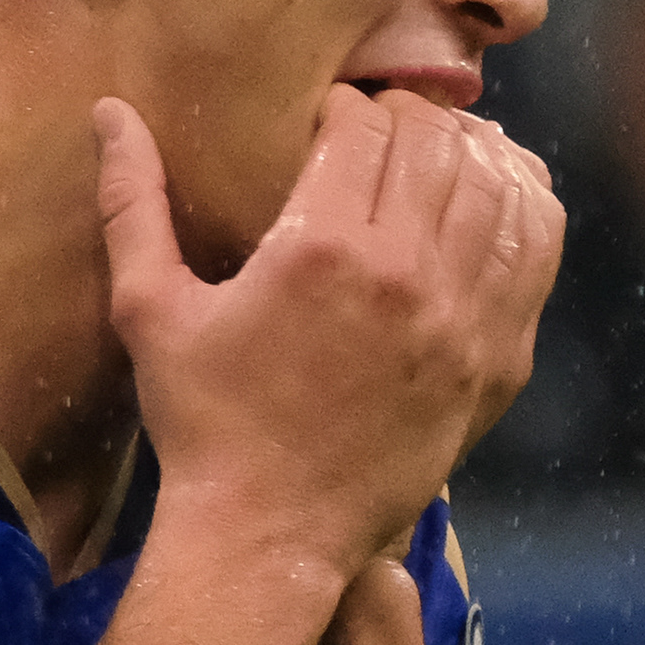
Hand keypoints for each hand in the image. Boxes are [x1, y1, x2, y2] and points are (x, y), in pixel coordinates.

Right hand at [96, 87, 558, 577]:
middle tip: (383, 137)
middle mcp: (405, 274)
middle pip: (437, 146)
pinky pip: (535, 254)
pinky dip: (525, 210)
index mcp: (322, 248)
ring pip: (497, 188)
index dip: (347, 109)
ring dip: (471, 157)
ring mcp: (461, 319)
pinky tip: (499, 200)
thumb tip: (108, 110)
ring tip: (440, 159)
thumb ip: (132, 203)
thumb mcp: (150, 310)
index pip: (365, 127)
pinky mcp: (495, 361)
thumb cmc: (203, 423)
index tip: (329, 123)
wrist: (269, 535)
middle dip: (409, 123)